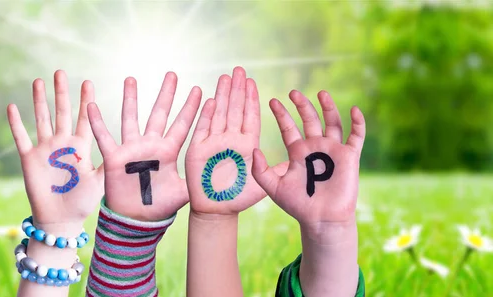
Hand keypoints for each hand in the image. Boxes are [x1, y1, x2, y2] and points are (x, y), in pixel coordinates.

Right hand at [6, 70, 103, 225]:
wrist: (60, 219)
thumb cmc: (83, 202)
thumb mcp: (100, 181)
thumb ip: (109, 165)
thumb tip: (128, 152)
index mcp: (81, 147)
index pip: (84, 118)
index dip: (85, 100)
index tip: (87, 81)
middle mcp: (62, 144)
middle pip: (62, 112)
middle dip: (61, 92)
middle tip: (60, 72)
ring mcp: (45, 150)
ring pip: (42, 119)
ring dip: (39, 100)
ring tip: (38, 80)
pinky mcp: (29, 159)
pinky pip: (21, 137)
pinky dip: (16, 123)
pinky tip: (12, 106)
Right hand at [87, 72, 201, 220]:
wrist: (136, 221)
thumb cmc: (160, 206)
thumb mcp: (184, 192)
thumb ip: (198, 180)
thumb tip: (221, 174)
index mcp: (169, 152)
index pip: (182, 125)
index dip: (191, 109)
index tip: (200, 90)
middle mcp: (151, 146)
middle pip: (159, 114)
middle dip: (166, 94)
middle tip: (172, 74)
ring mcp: (132, 150)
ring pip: (131, 118)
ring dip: (130, 99)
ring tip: (131, 78)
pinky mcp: (114, 158)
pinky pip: (104, 137)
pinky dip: (97, 122)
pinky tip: (91, 104)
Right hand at [185, 67, 287, 215]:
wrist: (216, 211)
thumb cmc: (238, 198)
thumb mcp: (263, 184)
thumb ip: (276, 170)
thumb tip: (296, 158)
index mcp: (246, 144)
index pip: (249, 116)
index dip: (251, 98)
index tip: (252, 81)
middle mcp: (230, 140)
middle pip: (234, 110)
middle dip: (237, 89)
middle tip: (239, 69)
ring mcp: (213, 143)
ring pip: (219, 114)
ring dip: (222, 95)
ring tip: (225, 77)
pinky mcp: (198, 150)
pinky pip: (202, 129)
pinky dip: (206, 115)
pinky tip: (211, 99)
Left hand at [252, 90, 365, 234]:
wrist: (321, 220)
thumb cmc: (298, 205)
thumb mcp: (273, 187)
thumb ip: (260, 170)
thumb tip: (254, 149)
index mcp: (297, 152)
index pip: (288, 128)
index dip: (281, 115)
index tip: (273, 101)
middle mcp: (315, 148)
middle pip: (309, 120)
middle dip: (302, 105)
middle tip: (293, 92)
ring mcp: (333, 150)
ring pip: (332, 122)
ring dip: (328, 107)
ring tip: (321, 92)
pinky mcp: (349, 156)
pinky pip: (356, 136)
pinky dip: (357, 123)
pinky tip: (353, 110)